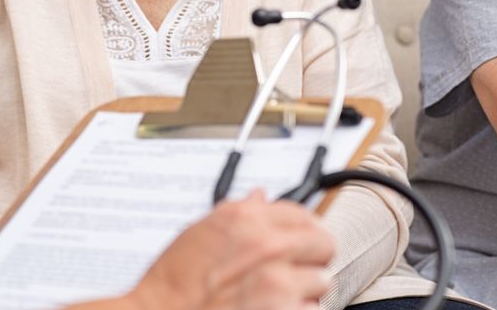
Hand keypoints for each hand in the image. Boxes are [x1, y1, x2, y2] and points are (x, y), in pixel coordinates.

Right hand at [127, 190, 334, 309]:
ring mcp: (278, 280)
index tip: (298, 243)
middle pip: (323, 243)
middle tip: (292, 273)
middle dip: (310, 260)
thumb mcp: (199, 234)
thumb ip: (238, 213)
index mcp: (245, 219)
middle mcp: (266, 245)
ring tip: (276, 299)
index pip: (302, 213)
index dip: (301, 231)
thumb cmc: (173, 286)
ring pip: (322, 281)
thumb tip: (259, 197)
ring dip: (304, 293)